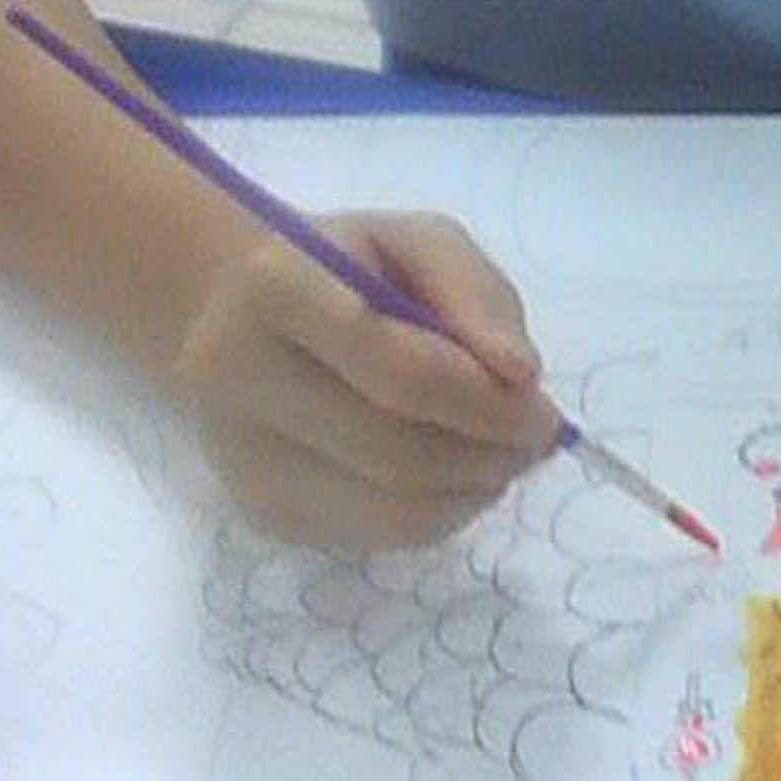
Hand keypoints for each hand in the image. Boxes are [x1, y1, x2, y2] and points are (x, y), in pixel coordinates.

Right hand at [172, 210, 560, 551]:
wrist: (239, 316)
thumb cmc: (346, 268)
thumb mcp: (418, 242)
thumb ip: (477, 292)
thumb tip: (521, 375)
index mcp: (276, 288)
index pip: (401, 371)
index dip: (488, 404)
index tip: (544, 410)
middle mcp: (236, 377)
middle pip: (397, 453)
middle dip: (490, 456)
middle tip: (536, 441)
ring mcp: (244, 458)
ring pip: (392, 512)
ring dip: (474, 493)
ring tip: (501, 456)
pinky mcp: (263, 514)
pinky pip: (378, 538)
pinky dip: (442, 516)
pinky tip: (454, 477)